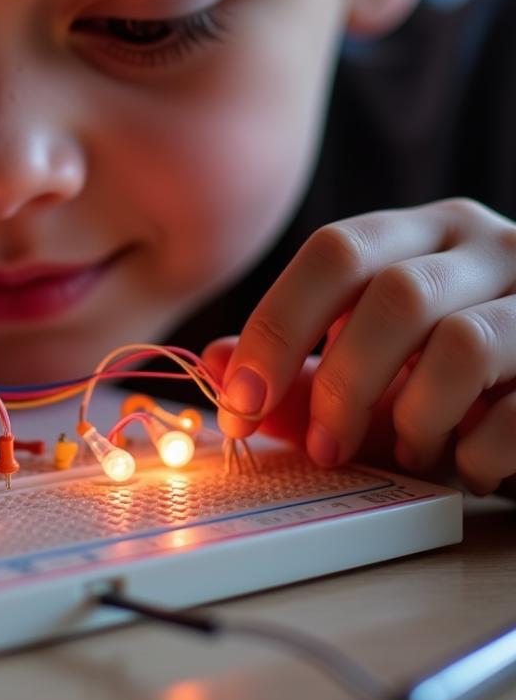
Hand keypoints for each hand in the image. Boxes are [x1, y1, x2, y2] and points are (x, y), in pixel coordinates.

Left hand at [206, 199, 515, 495]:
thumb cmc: (459, 382)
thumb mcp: (377, 371)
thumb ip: (300, 369)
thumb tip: (212, 363)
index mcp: (425, 233)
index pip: (335, 252)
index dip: (276, 328)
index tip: (238, 402)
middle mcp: (490, 247)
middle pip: (393, 293)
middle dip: (341, 381)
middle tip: (322, 448)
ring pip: (462, 345)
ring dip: (415, 417)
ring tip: (410, 451)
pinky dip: (477, 452)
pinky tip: (468, 465)